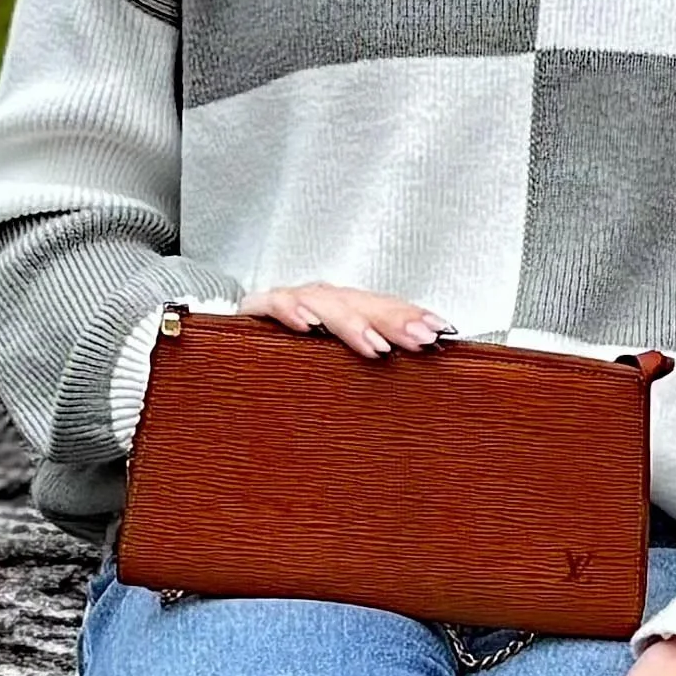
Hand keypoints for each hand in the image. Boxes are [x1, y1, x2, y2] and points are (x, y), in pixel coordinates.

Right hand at [248, 282, 446, 357]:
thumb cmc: (294, 365)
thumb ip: (375, 368)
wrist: (234, 354)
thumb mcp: (340, 369)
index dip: (413, 317)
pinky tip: (308, 326)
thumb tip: (425, 373)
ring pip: (327, 304)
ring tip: (374, 345)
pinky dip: (291, 312)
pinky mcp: (258, 309)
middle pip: (364, 304)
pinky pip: (273, 305)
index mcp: (351, 312)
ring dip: (352, 323)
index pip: (387, 309)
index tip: (442, 332)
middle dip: (394, 321)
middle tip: (419, 340)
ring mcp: (294, 303)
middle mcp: (327, 303)